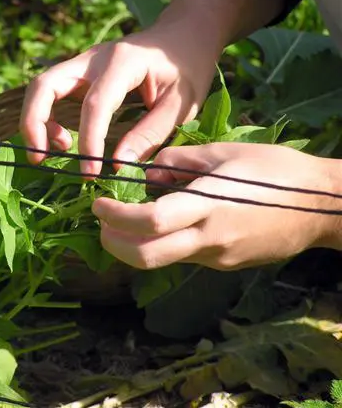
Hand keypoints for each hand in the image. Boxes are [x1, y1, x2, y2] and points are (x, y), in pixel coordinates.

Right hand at [19, 28, 218, 176]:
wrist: (183, 35)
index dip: (88, 140)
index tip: (90, 173)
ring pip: (41, 88)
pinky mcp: (79, 73)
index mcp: (124, 62)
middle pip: (45, 85)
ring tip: (55, 151)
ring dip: (36, 121)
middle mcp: (94, 58)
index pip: (95, 104)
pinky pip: (50, 93)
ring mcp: (82, 63)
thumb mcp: (181, 104)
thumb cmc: (187, 68)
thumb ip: (150, 134)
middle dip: (34, 123)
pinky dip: (47, 118)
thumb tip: (118, 164)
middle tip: (39, 158)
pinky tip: (65, 139)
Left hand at [91, 143, 341, 270]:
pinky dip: (163, 243)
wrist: (323, 206)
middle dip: (114, 244)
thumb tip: (147, 176)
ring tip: (127, 220)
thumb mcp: (223, 152)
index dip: (116, 217)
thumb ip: (178, 162)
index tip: (98, 205)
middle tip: (102, 224)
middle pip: (146, 257)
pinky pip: (183, 256)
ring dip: (135, 245)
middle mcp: (210, 238)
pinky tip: (167, 222)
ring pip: (162, 260)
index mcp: (209, 205)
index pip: (149, 222)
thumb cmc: (275, 170)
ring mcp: (218, 257)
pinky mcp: (224, 264)